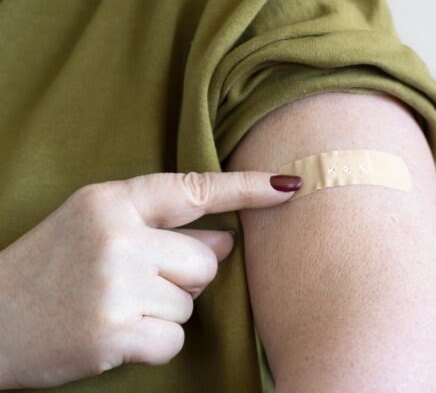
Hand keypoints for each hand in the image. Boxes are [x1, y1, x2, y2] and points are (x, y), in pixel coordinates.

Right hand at [0, 171, 298, 389]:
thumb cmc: (49, 271)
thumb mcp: (93, 226)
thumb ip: (160, 226)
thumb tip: (226, 240)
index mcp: (110, 202)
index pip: (194, 190)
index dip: (247, 188)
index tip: (291, 185)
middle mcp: (115, 236)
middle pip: (206, 260)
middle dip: (183, 277)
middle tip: (132, 284)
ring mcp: (114, 284)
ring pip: (192, 302)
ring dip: (165, 312)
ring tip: (116, 307)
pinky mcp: (113, 332)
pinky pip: (174, 339)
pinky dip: (153, 345)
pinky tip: (115, 335)